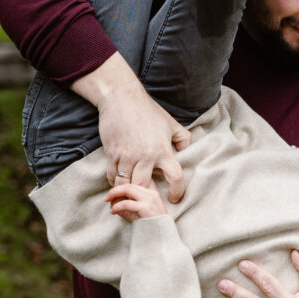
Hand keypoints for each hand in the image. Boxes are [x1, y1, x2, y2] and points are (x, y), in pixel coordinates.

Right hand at [72, 53, 191, 198]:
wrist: (122, 99)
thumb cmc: (148, 110)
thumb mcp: (170, 123)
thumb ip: (182, 137)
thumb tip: (186, 149)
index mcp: (163, 150)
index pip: (175, 177)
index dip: (177, 191)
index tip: (175, 198)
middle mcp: (145, 156)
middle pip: (145, 187)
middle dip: (146, 196)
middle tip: (148, 198)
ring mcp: (126, 156)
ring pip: (126, 184)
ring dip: (128, 191)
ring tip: (132, 195)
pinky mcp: (112, 154)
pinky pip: (112, 176)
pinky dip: (116, 182)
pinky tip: (120, 182)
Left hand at [105, 183, 167, 221]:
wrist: (161, 235)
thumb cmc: (151, 224)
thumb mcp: (143, 210)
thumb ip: (131, 203)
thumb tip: (114, 202)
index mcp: (153, 191)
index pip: (139, 178)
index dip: (125, 182)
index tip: (116, 190)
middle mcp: (152, 193)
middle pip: (130, 183)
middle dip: (116, 188)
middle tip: (107, 196)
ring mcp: (149, 199)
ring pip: (127, 189)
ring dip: (114, 194)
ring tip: (107, 201)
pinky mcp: (145, 208)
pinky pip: (126, 203)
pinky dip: (117, 206)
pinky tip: (113, 211)